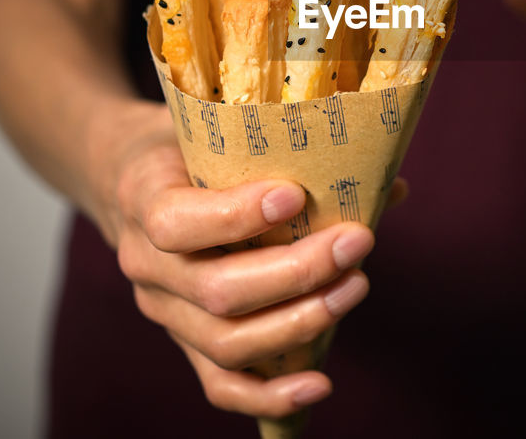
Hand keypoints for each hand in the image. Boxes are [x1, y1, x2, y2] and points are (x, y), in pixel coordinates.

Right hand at [93, 101, 395, 417]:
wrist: (136, 183)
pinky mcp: (187, 347)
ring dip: (301, 320)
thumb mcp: (217, 131)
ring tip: (355, 286)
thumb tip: (389, 185)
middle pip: (216, 291)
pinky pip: (222, 386)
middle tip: (356, 242)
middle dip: (296, 272)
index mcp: (142, 201)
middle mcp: (146, 267)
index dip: (236, 217)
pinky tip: (321, 382)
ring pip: (226, 342)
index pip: (176, 223)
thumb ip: (287, 149)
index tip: (295, 195)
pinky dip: (272, 394)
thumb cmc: (190, 148)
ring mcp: (165, 314)